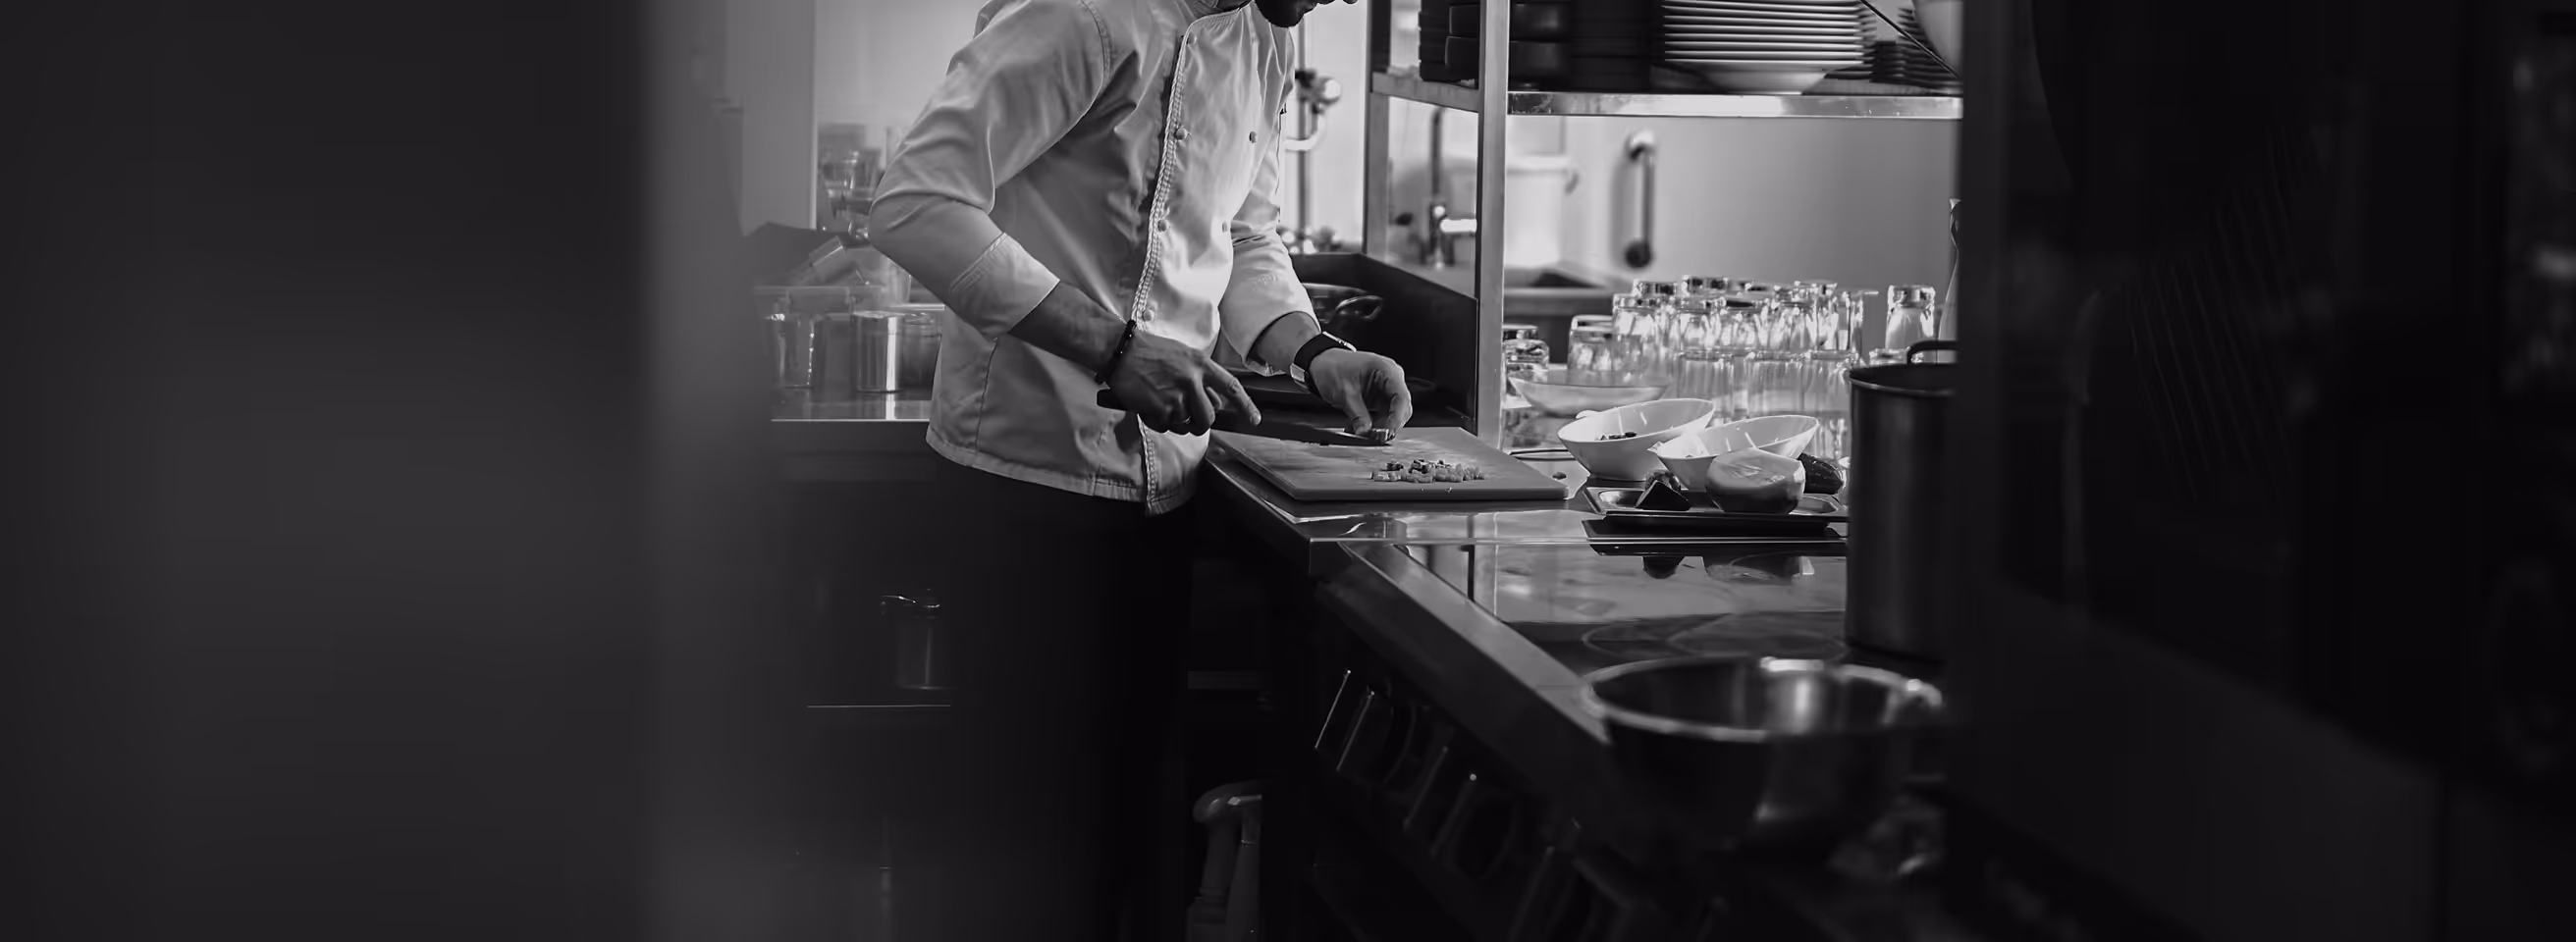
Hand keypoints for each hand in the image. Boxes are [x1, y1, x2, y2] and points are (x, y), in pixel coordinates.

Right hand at [1104, 330, 1259, 434]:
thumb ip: (1200, 376)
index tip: (1254, 420)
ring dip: (1173, 421)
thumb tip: (1213, 401)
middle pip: (1208, 418)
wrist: (1120, 350)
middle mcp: (1192, 381)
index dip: (1246, 406)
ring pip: (1184, 425)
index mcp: (1201, 365)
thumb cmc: (1149, 351)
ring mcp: (1176, 396)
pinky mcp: (1159, 408)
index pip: (1231, 388)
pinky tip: (1147, 405)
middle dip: (1199, 424)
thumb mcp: (1182, 356)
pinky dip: (1156, 421)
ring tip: (1159, 403)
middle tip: (1186, 419)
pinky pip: (1164, 426)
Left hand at [1306, 349, 1411, 439]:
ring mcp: (1386, 388)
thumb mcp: (1344, 393)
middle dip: (1388, 424)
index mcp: (1387, 370)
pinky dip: (1374, 423)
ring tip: (1363, 432)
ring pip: (1393, 413)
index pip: (1401, 397)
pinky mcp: (1379, 396)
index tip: (1387, 432)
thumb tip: (1365, 433)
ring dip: (1380, 426)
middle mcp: (1391, 378)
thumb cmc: (1333, 367)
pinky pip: (1383, 414)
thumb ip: (1357, 415)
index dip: (1396, 418)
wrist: (1322, 363)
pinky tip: (1361, 427)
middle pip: (1401, 407)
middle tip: (1374, 437)